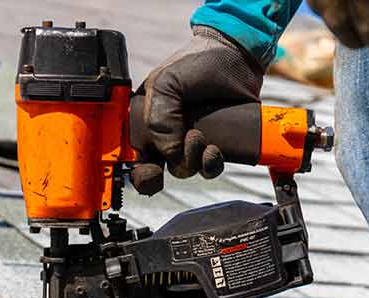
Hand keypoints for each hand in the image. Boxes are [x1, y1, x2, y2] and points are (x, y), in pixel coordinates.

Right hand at [129, 26, 262, 195]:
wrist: (236, 53)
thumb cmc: (196, 62)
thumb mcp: (165, 82)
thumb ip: (158, 118)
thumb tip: (170, 152)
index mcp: (146, 123)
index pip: (132, 158)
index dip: (137, 170)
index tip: (150, 168)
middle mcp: (165, 137)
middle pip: (155, 172)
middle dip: (163, 171)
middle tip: (172, 156)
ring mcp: (189, 144)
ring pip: (184, 170)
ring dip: (190, 159)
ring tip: (199, 136)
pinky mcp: (214, 146)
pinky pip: (209, 169)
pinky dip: (210, 164)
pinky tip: (213, 149)